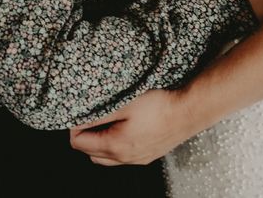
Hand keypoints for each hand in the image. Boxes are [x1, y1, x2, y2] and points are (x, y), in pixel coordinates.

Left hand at [70, 89, 188, 165]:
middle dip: (85, 136)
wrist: (188, 111)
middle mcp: (126, 158)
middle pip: (91, 154)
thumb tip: (78, 119)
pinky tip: (123, 127)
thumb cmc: (159, 105)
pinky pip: (123, 156)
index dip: (75, 127)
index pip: (80, 144)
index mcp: (116, 146)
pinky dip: (115, 145)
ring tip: (106, 120)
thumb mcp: (123, 104)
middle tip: (90, 115)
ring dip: (100, 142)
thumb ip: (98, 114)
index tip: (80, 112)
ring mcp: (138, 159)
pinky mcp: (148, 155)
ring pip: (107, 157)